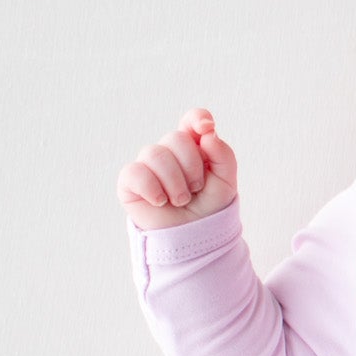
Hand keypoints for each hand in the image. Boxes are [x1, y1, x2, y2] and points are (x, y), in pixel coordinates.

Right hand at [119, 107, 238, 229]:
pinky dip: (153, 189)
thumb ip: (223, 155)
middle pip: (176, 138)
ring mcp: (148, 165)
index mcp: (194, 147)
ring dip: (175, 183)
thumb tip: (208, 133)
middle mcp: (169, 152)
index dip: (197, 119)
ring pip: (155, 154)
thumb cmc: (209, 207)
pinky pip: (135, 172)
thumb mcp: (226, 182)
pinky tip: (161, 201)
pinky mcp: (130, 181)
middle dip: (191, 166)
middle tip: (196, 188)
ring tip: (181, 200)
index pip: (192, 120)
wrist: (193, 236)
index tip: (206, 128)